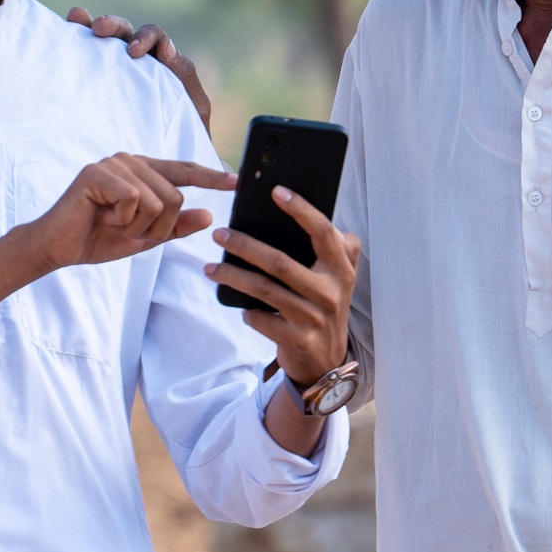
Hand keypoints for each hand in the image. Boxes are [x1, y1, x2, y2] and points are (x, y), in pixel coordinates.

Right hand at [25, 154, 234, 271]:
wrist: (58, 249)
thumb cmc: (97, 239)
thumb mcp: (145, 236)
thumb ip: (175, 226)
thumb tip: (208, 215)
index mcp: (143, 172)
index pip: (183, 171)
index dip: (210, 177)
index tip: (235, 181)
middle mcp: (130, 161)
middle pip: (175, 196)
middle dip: (158, 227)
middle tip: (130, 232)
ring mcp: (114, 164)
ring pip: (158, 200)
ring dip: (138, 226)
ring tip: (114, 224)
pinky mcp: (98, 172)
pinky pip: (135, 200)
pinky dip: (123, 220)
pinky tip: (103, 218)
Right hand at [69, 7, 212, 130]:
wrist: (162, 172)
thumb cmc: (183, 139)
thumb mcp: (193, 110)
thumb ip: (184, 77)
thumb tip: (166, 46)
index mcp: (163, 65)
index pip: (156, 39)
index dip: (146, 38)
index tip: (133, 52)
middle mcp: (138, 62)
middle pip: (126, 33)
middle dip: (114, 25)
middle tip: (99, 28)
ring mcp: (116, 72)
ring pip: (103, 41)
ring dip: (89, 24)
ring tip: (76, 17)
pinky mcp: (97, 84)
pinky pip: (86, 59)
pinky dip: (75, 39)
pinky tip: (63, 31)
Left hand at [205, 186, 359, 387]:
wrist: (326, 360)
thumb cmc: (324, 304)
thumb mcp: (338, 275)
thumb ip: (332, 246)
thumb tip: (296, 211)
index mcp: (341, 268)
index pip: (322, 232)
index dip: (301, 209)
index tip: (276, 191)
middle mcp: (331, 291)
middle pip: (280, 262)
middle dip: (245, 245)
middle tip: (219, 233)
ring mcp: (313, 317)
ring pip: (264, 290)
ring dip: (233, 276)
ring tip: (210, 267)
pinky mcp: (297, 339)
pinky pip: (261, 318)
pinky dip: (247, 311)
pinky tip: (238, 305)